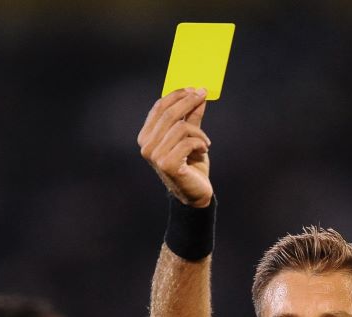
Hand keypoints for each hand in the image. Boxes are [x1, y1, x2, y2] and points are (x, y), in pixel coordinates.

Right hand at [137, 89, 212, 207]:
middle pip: (168, 113)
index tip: (195, 89)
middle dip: (189, 101)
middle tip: (203, 95)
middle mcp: (146, 146)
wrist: (195, 193)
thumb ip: (192, 117)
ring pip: (180, 127)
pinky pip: (187, 142)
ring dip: (198, 133)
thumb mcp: (191, 136)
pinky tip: (203, 150)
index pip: (159, 107)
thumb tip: (198, 93)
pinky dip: (200, 143)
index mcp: (147, 137)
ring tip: (204, 142)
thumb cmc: (191, 165)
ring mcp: (154, 156)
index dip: (177, 95)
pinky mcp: (166, 164)